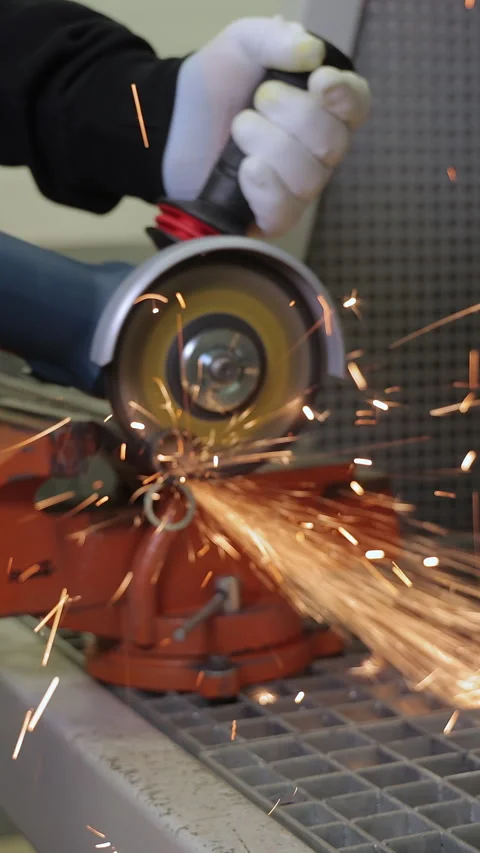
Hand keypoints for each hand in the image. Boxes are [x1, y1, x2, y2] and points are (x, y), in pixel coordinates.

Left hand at [162, 16, 370, 237]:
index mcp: (320, 108)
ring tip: (238, 130)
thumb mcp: (241, 45)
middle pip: (333, 144)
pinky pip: (284, 210)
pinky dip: (265, 186)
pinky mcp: (269, 218)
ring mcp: (295, 189)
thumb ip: (275, 38)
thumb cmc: (212, 88)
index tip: (318, 81)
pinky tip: (246, 168)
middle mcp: (316, 153)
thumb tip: (312, 53)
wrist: (169, 125)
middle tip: (257, 100)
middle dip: (292, 116)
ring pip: (308, 178)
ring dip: (269, 146)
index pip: (356, 106)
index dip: (345, 96)